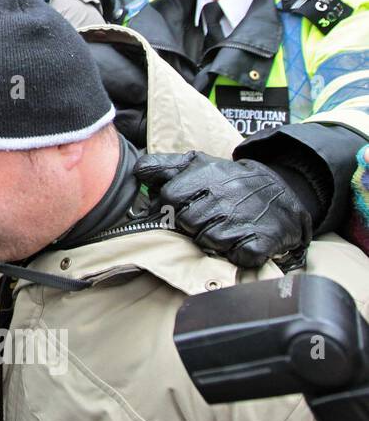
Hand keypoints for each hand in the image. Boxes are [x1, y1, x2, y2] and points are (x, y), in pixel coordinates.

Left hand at [134, 151, 312, 268]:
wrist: (282, 191)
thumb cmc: (230, 181)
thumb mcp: (197, 164)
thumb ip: (164, 166)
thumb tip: (138, 171)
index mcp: (206, 177)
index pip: (169, 196)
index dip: (174, 204)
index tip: (188, 202)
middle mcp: (223, 198)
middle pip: (186, 223)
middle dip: (194, 222)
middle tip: (211, 215)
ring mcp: (241, 221)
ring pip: (207, 241)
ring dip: (214, 238)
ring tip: (228, 225)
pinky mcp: (259, 242)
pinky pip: (234, 256)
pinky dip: (238, 252)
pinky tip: (244, 237)